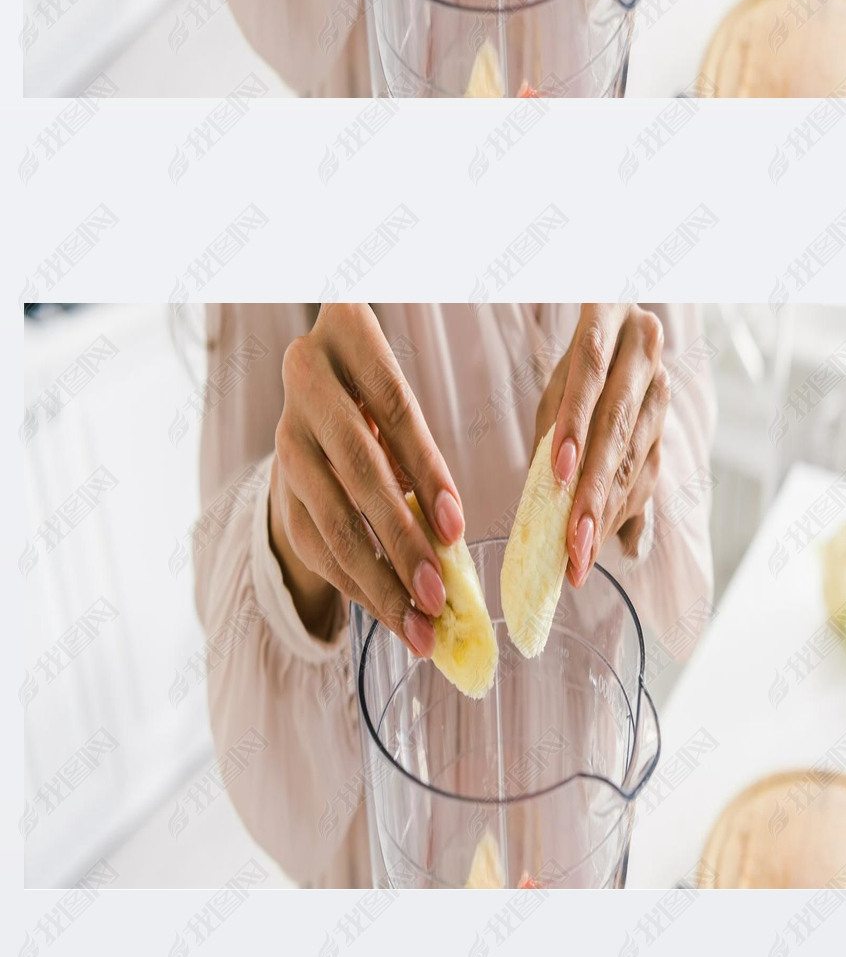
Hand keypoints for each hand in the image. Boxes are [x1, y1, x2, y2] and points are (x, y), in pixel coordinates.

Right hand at [270, 303, 465, 658]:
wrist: (320, 381)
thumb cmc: (384, 391)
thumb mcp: (402, 391)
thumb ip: (420, 448)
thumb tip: (450, 535)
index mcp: (347, 331)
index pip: (392, 405)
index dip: (426, 470)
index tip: (457, 529)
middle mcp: (305, 375)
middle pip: (358, 467)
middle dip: (400, 540)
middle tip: (437, 595)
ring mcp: (284, 430)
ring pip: (329, 516)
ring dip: (377, 579)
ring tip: (418, 625)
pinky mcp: (277, 479)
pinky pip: (312, 542)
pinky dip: (353, 582)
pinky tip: (388, 611)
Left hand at [533, 305, 669, 585]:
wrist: (624, 329)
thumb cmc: (579, 358)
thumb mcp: (557, 375)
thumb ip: (554, 420)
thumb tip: (549, 487)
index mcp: (611, 316)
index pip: (591, 370)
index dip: (576, 421)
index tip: (558, 473)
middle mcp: (646, 348)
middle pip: (616, 422)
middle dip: (593, 488)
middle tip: (572, 541)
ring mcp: (662, 384)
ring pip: (636, 452)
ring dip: (607, 509)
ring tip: (581, 552)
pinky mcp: (667, 420)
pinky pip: (647, 470)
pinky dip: (623, 509)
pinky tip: (605, 539)